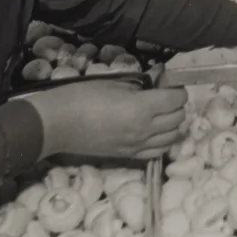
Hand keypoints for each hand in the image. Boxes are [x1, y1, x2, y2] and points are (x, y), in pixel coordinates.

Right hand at [20, 79, 188, 160]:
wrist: (58, 124)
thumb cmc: (83, 97)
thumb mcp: (115, 83)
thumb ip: (141, 85)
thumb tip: (159, 80)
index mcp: (142, 109)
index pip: (177, 100)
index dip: (177, 89)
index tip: (168, 84)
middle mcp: (145, 130)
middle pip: (178, 118)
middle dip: (176, 105)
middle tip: (163, 96)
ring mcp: (137, 146)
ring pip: (172, 137)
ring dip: (172, 124)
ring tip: (160, 114)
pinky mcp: (127, 156)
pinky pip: (157, 152)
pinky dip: (162, 141)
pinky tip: (154, 132)